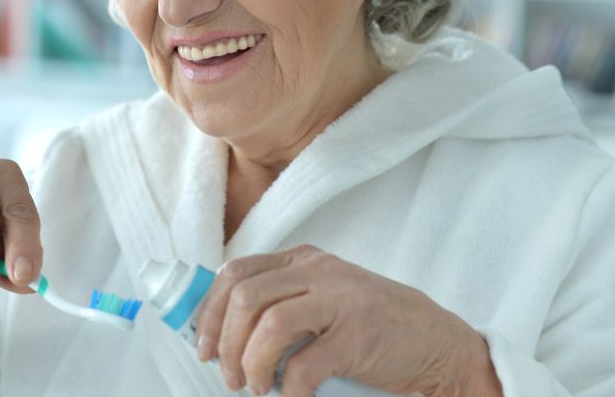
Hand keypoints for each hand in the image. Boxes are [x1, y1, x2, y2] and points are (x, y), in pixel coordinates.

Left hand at [194, 245, 500, 396]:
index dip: (210, 311)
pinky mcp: (358, 336)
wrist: (440, 345)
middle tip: (227, 376)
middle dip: (224, 341)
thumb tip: (223, 335)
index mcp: (303, 260)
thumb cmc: (374, 328)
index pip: (237, 272)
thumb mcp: (325, 300)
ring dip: (251, 364)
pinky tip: (292, 396)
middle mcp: (318, 272)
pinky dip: (289, 388)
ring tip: (256, 388)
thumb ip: (284, 303)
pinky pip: (304, 365)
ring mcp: (340, 300)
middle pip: (245, 296)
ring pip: (269, 324)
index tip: (203, 345)